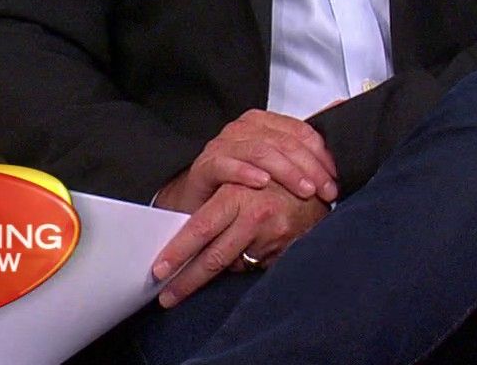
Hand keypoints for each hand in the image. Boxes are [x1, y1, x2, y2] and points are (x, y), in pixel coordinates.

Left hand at [150, 181, 327, 306]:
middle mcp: (255, 216)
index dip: (177, 253)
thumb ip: (218, 209)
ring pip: (235, 265)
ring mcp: (273, 234)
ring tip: (196, 282)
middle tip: (168, 298)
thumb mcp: (238, 183)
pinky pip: (258, 264)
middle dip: (187, 281)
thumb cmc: (271, 178)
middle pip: (213, 258)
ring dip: (217, 272)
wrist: (317, 178)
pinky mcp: (288, 247)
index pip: (200, 230)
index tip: (159, 272)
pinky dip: (250, 261)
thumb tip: (189, 244)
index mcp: (236, 195)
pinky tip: (251, 250)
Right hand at [154, 109, 338, 210]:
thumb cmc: (242, 182)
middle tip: (327, 191)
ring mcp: (223, 145)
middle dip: (310, 168)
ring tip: (305, 191)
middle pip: (285, 142)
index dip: (322, 155)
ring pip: (261, 152)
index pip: (300, 132)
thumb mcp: (278, 162)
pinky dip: (246, 173)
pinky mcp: (206, 165)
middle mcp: (243, 128)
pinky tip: (262, 184)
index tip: (337, 177)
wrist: (202, 201)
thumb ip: (306, 140)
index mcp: (263, 122)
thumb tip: (339, 106)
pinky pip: (227, 165)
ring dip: (287, 172)